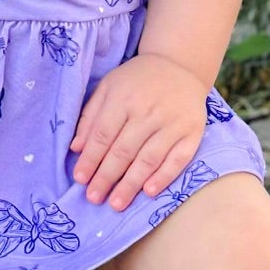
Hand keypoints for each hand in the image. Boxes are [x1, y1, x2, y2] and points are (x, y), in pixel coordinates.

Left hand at [68, 53, 206, 211]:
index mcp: (123, 97)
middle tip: (94, 198)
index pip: (103, 134)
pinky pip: (178, 159)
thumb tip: (76, 148)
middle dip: (107, 176)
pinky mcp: (193, 132)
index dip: (90, 158)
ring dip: (131, 183)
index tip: (80, 179)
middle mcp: (148, 110)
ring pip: (149, 158)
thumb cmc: (136, 81)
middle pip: (124, 150)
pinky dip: (164, 176)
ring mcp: (172, 122)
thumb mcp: (108, 87)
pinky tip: (149, 192)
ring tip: (116, 203)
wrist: (179, 67)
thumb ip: (90, 116)